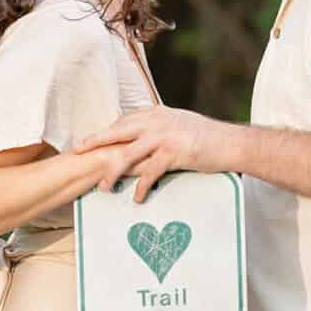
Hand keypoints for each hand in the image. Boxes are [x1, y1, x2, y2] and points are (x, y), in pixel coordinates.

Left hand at [76, 107, 233, 202]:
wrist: (232, 143)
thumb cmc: (208, 137)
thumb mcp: (180, 124)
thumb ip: (161, 127)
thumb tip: (144, 137)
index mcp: (157, 113)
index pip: (124, 120)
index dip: (107, 131)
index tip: (91, 140)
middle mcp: (158, 121)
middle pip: (119, 131)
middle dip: (96, 141)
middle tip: (78, 150)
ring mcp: (165, 136)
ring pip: (129, 153)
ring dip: (113, 171)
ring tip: (104, 186)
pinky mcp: (174, 152)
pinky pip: (150, 171)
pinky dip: (141, 186)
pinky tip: (135, 198)